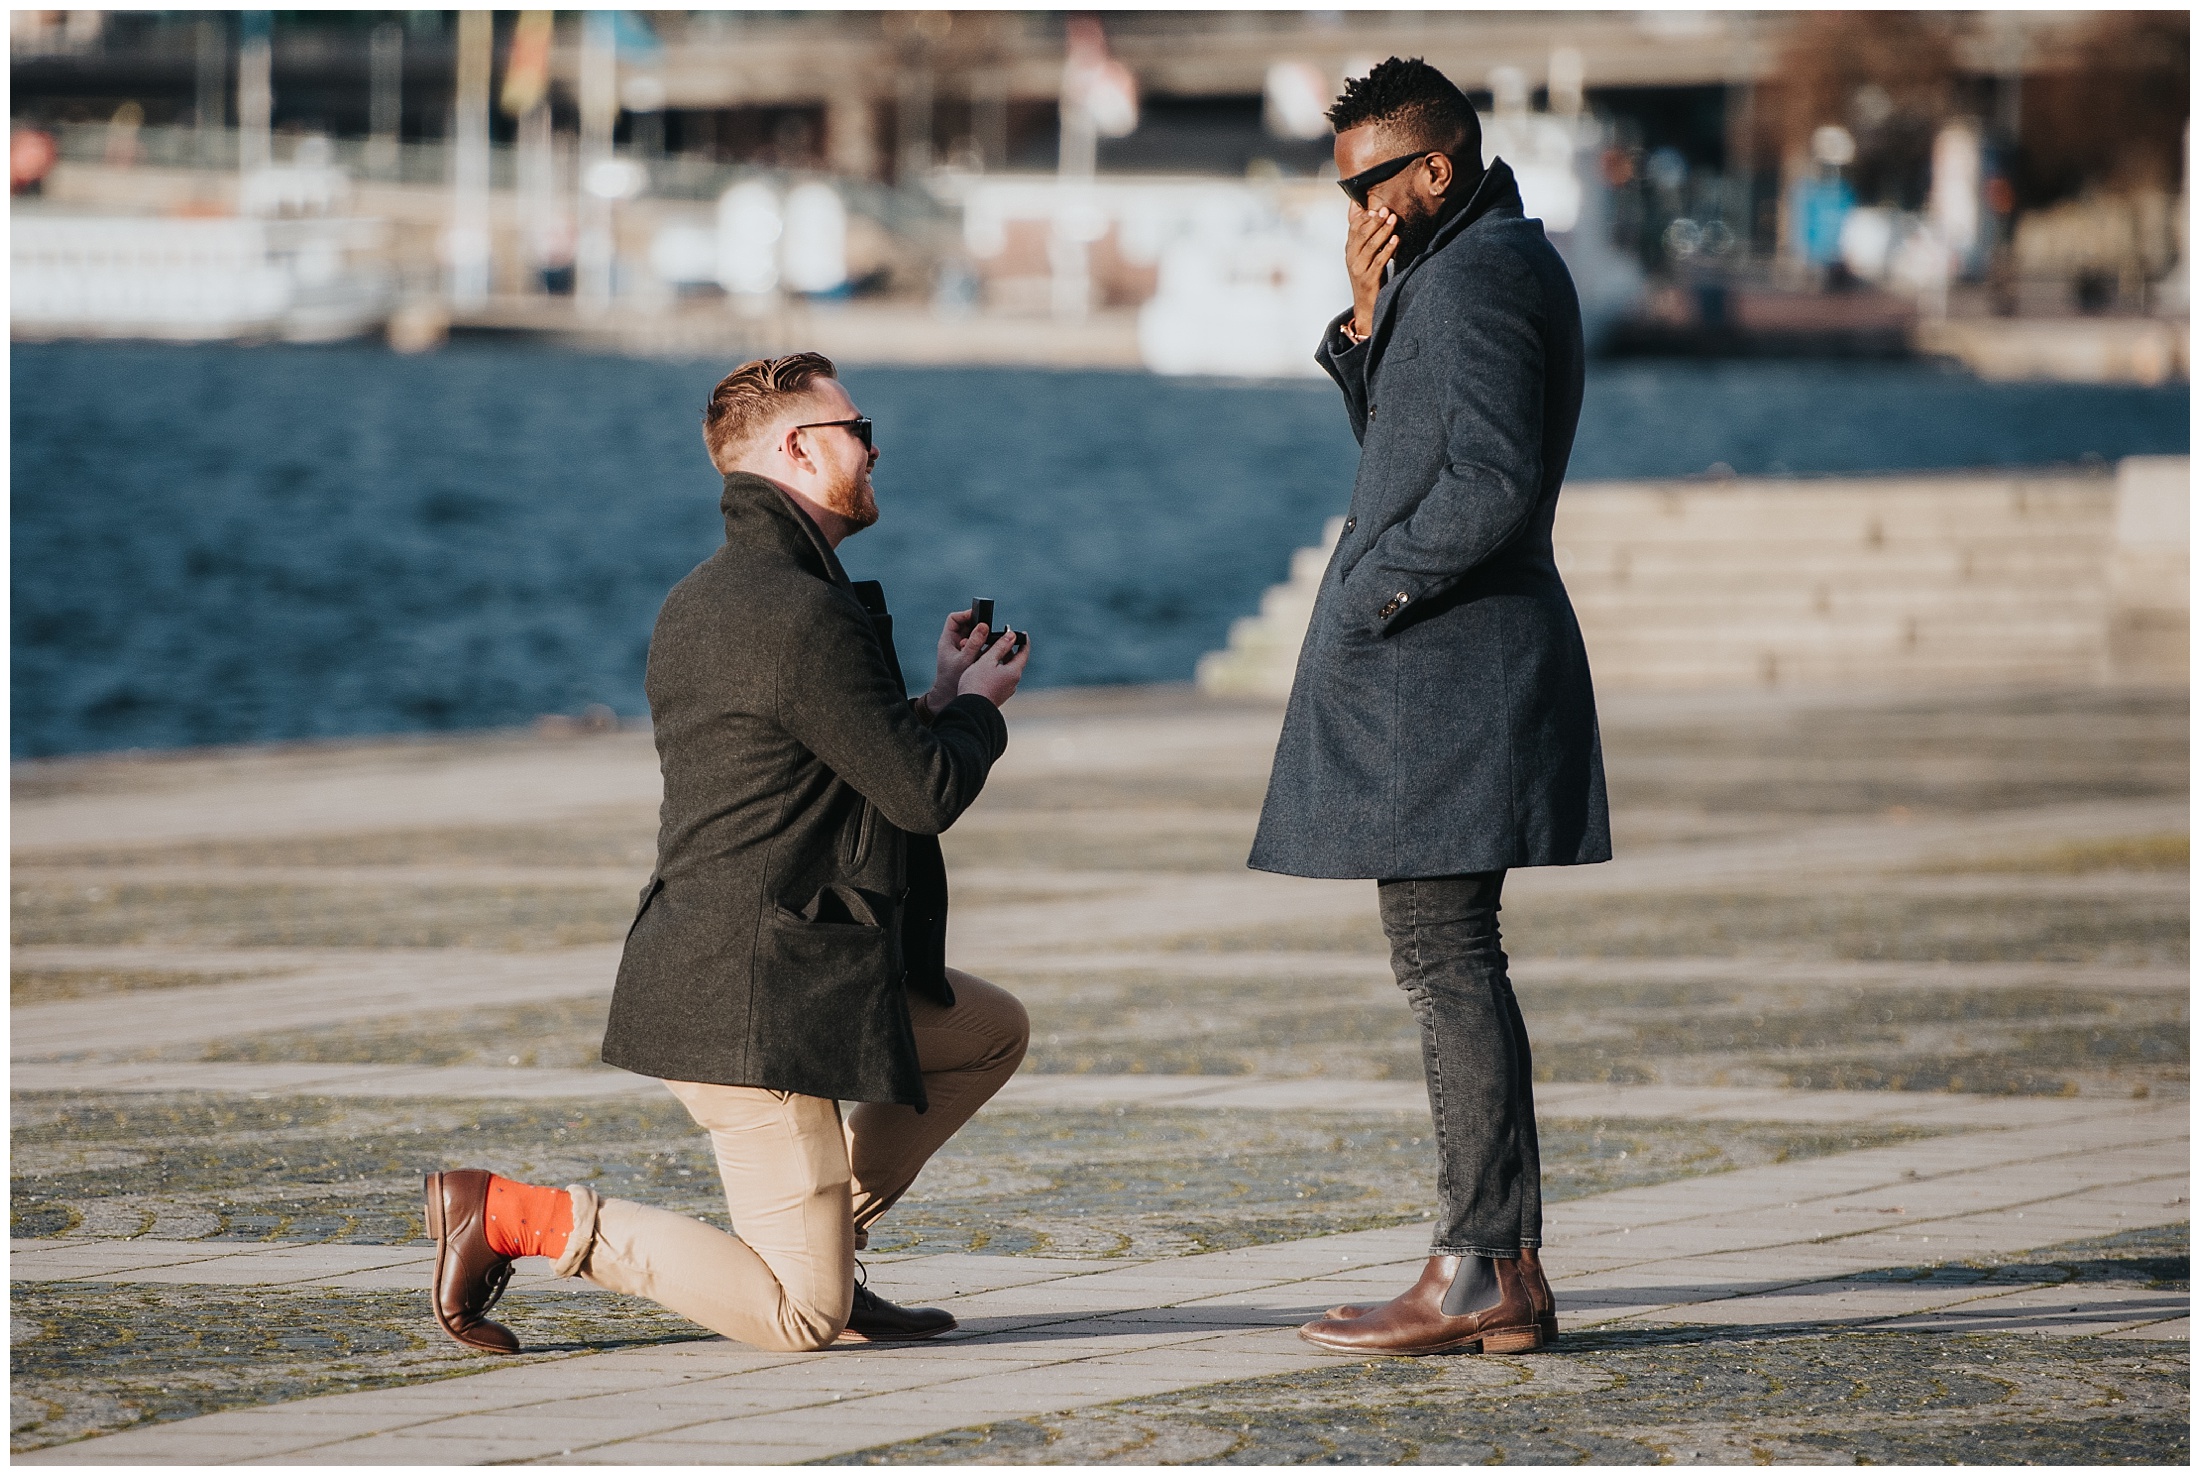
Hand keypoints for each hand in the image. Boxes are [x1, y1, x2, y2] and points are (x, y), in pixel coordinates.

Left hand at [924, 609, 987, 715]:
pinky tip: (992, 650)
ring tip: (992, 639)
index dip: (966, 614)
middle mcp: (954, 643)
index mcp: (948, 640)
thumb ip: (974, 643)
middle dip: (978, 625)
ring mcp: (961, 650)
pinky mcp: (969, 657)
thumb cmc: (952, 680)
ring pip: (973, 636)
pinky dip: (985, 646)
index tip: (980, 616)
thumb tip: (984, 626)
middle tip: (990, 628)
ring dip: (983, 636)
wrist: (949, 698)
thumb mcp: (965, 660)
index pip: (954, 619)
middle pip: (966, 626)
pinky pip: (978, 646)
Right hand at [956, 627, 1028, 707]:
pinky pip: (1001, 679)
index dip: (1024, 641)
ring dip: (1001, 660)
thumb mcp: (988, 660)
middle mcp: (1013, 682)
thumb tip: (1012, 636)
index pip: (1024, 653)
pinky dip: (996, 670)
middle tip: (1001, 640)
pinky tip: (984, 668)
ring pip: (1007, 670)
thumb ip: (1000, 646)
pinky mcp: (998, 695)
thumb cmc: (977, 683)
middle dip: (1009, 650)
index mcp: (1014, 672)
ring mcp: (1006, 690)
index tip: (1022, 634)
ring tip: (989, 652)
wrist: (971, 708)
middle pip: (1015, 662)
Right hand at [1345, 199, 1398, 339]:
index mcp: (1350, 250)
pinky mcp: (1369, 279)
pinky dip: (1388, 249)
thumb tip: (1368, 211)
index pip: (1353, 228)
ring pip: (1370, 246)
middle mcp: (1351, 258)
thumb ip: (1366, 236)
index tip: (1377, 208)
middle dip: (1375, 221)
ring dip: (1383, 231)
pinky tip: (1396, 240)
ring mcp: (1358, 269)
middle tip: (1387, 211)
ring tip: (1394, 220)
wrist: (1367, 306)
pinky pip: (1379, 261)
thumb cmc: (1370, 277)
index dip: (1365, 217)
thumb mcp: (1366, 255)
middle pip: (1361, 235)